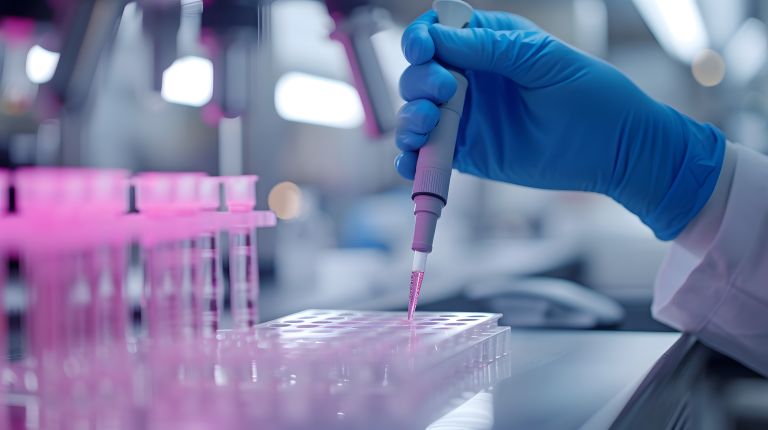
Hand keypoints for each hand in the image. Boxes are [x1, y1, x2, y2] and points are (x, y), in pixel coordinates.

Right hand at [395, 10, 724, 239]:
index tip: (423, 50)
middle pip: (419, 75)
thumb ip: (487, 48)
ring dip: (409, 120)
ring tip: (426, 125)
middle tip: (443, 91)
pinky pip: (428, 155)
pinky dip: (412, 159)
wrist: (614, 147)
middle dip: (419, 82)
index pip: (435, 34)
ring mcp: (465, 118)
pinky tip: (412, 161)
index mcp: (485, 44)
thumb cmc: (588, 92)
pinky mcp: (468, 153)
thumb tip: (435, 38)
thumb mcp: (539, 58)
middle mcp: (469, 79)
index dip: (421, 39)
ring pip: (416, 115)